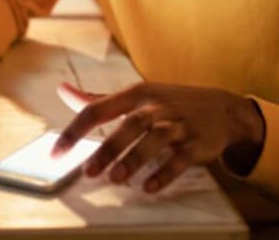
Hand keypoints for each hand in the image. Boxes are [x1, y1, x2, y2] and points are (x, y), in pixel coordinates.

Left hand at [52, 82, 264, 192]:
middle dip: (108, 148)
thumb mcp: (136, 95)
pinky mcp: (197, 143)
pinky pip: (180, 158)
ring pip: (155, 139)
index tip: (56, 153)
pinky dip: (165, 172)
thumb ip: (98, 98)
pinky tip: (149, 187)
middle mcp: (157, 106)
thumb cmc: (169, 103)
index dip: (75, 131)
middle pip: (129, 124)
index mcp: (136, 94)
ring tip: (116, 179)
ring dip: (135, 158)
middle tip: (88, 171)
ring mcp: (179, 124)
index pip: (98, 109)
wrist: (222, 109)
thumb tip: (63, 91)